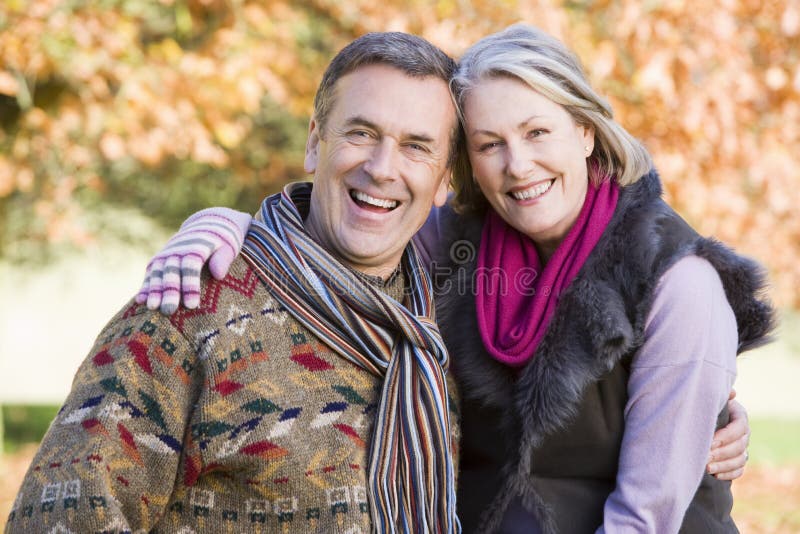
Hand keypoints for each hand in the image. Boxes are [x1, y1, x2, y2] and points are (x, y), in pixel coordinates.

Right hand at [135, 207, 251, 313]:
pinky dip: (145, 286)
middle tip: (169, 311)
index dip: (190, 285)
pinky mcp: (159, 259)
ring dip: (154, 290)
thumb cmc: (222, 242)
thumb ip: (223, 259)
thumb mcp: (228, 247)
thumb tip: (218, 275)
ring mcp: (166, 254)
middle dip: (170, 291)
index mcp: (197, 246)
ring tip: (152, 307)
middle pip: (172, 271)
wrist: (207, 226)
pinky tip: (139, 300)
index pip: (191, 266)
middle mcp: (178, 249)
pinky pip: (151, 273)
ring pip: (158, 272)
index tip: (191, 305)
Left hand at [707, 390, 749, 479]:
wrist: (701, 418)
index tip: (710, 441)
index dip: (726, 436)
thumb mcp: (711, 399)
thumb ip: (719, 396)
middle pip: (739, 446)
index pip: (739, 427)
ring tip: (706, 467)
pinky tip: (714, 475)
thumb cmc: (704, 405)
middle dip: (721, 453)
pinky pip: (738, 471)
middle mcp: (744, 433)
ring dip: (723, 465)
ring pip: (739, 460)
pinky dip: (728, 474)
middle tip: (705, 457)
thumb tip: (732, 392)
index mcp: (739, 416)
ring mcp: (742, 448)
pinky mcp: (737, 461)